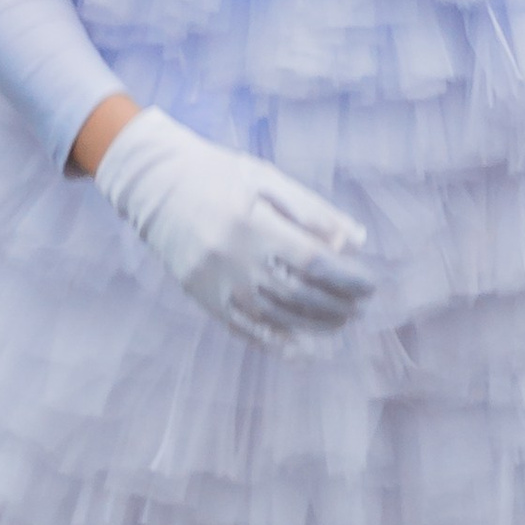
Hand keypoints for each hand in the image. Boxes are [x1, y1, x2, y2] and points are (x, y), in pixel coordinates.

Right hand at [94, 107, 376, 353]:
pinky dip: (273, 341)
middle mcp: (232, 257)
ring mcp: (214, 280)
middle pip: (297, 294)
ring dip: (313, 324)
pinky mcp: (200, 295)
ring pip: (273, 315)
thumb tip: (356, 242)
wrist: (154, 185)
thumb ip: (313, 212)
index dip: (347, 278)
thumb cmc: (220, 176)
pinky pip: (241, 327)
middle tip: (359, 306)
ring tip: (340, 321)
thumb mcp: (268, 180)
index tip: (370, 285)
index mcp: (253, 223)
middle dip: (336, 305)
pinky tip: (300, 348)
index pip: (313, 261)